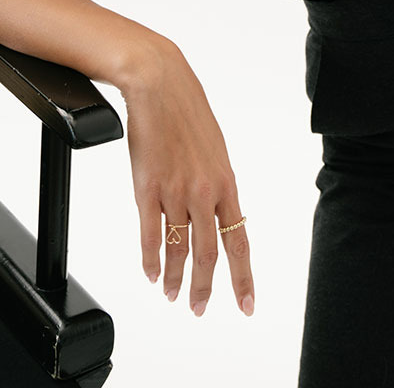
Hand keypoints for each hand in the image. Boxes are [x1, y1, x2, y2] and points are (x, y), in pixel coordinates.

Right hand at [121, 39, 254, 318]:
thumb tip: (218, 213)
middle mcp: (204, 192)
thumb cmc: (188, 112)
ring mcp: (175, 192)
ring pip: (179, 250)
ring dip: (176, 278)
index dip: (243, 277)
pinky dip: (151, 260)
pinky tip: (152, 274)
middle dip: (206, 288)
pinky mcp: (147, 189)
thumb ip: (216, 184)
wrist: (160, 85)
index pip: (239, 240)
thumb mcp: (215, 150)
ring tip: (174, 295)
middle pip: (209, 254)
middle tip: (201, 309)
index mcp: (225, 182)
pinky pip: (150, 235)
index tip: (246, 304)